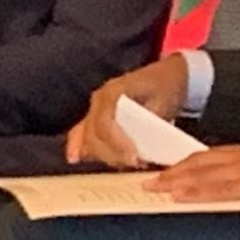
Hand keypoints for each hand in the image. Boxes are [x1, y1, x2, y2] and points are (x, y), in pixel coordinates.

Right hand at [65, 55, 188, 166]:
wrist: (164, 75)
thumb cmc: (165, 87)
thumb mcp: (163, 102)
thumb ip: (150, 122)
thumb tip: (143, 143)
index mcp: (113, 91)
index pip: (104, 123)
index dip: (116, 144)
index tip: (134, 159)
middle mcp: (98, 99)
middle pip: (93, 134)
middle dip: (112, 154)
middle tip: (136, 164)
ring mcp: (95, 107)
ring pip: (88, 137)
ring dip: (105, 155)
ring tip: (129, 163)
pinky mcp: (97, 116)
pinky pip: (81, 132)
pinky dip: (78, 146)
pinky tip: (74, 159)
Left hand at [150, 140, 239, 202]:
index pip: (208, 159)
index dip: (184, 167)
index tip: (163, 174)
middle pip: (199, 164)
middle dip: (172, 173)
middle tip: (147, 183)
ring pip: (205, 174)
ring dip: (178, 181)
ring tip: (155, 189)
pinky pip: (223, 189)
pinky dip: (200, 192)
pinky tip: (184, 197)